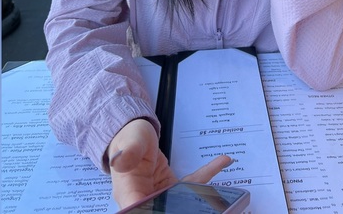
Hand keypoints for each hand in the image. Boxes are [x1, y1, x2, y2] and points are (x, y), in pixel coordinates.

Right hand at [108, 119, 232, 209]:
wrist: (135, 135)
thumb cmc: (129, 138)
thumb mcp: (130, 141)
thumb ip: (129, 152)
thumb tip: (120, 161)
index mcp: (129, 193)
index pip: (140, 210)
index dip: (156, 211)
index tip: (176, 207)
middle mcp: (144, 199)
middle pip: (165, 210)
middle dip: (186, 207)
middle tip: (207, 202)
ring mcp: (160, 196)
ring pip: (182, 202)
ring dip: (201, 194)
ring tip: (222, 189)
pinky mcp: (172, 189)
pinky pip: (191, 185)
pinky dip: (207, 173)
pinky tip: (222, 161)